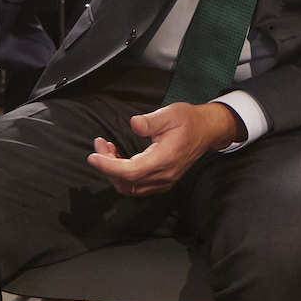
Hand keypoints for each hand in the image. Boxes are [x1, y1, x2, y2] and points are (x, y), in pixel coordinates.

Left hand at [87, 102, 242, 196]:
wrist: (207, 130)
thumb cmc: (189, 120)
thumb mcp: (170, 113)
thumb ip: (151, 121)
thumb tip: (133, 124)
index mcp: (165, 158)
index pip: (131, 171)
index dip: (108, 167)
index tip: (93, 156)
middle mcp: (164, 174)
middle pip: (127, 182)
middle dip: (107, 166)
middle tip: (101, 145)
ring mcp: (165, 180)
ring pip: (130, 187)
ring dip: (114, 172)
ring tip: (108, 151)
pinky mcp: (163, 181)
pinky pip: (137, 187)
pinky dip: (123, 176)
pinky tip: (120, 159)